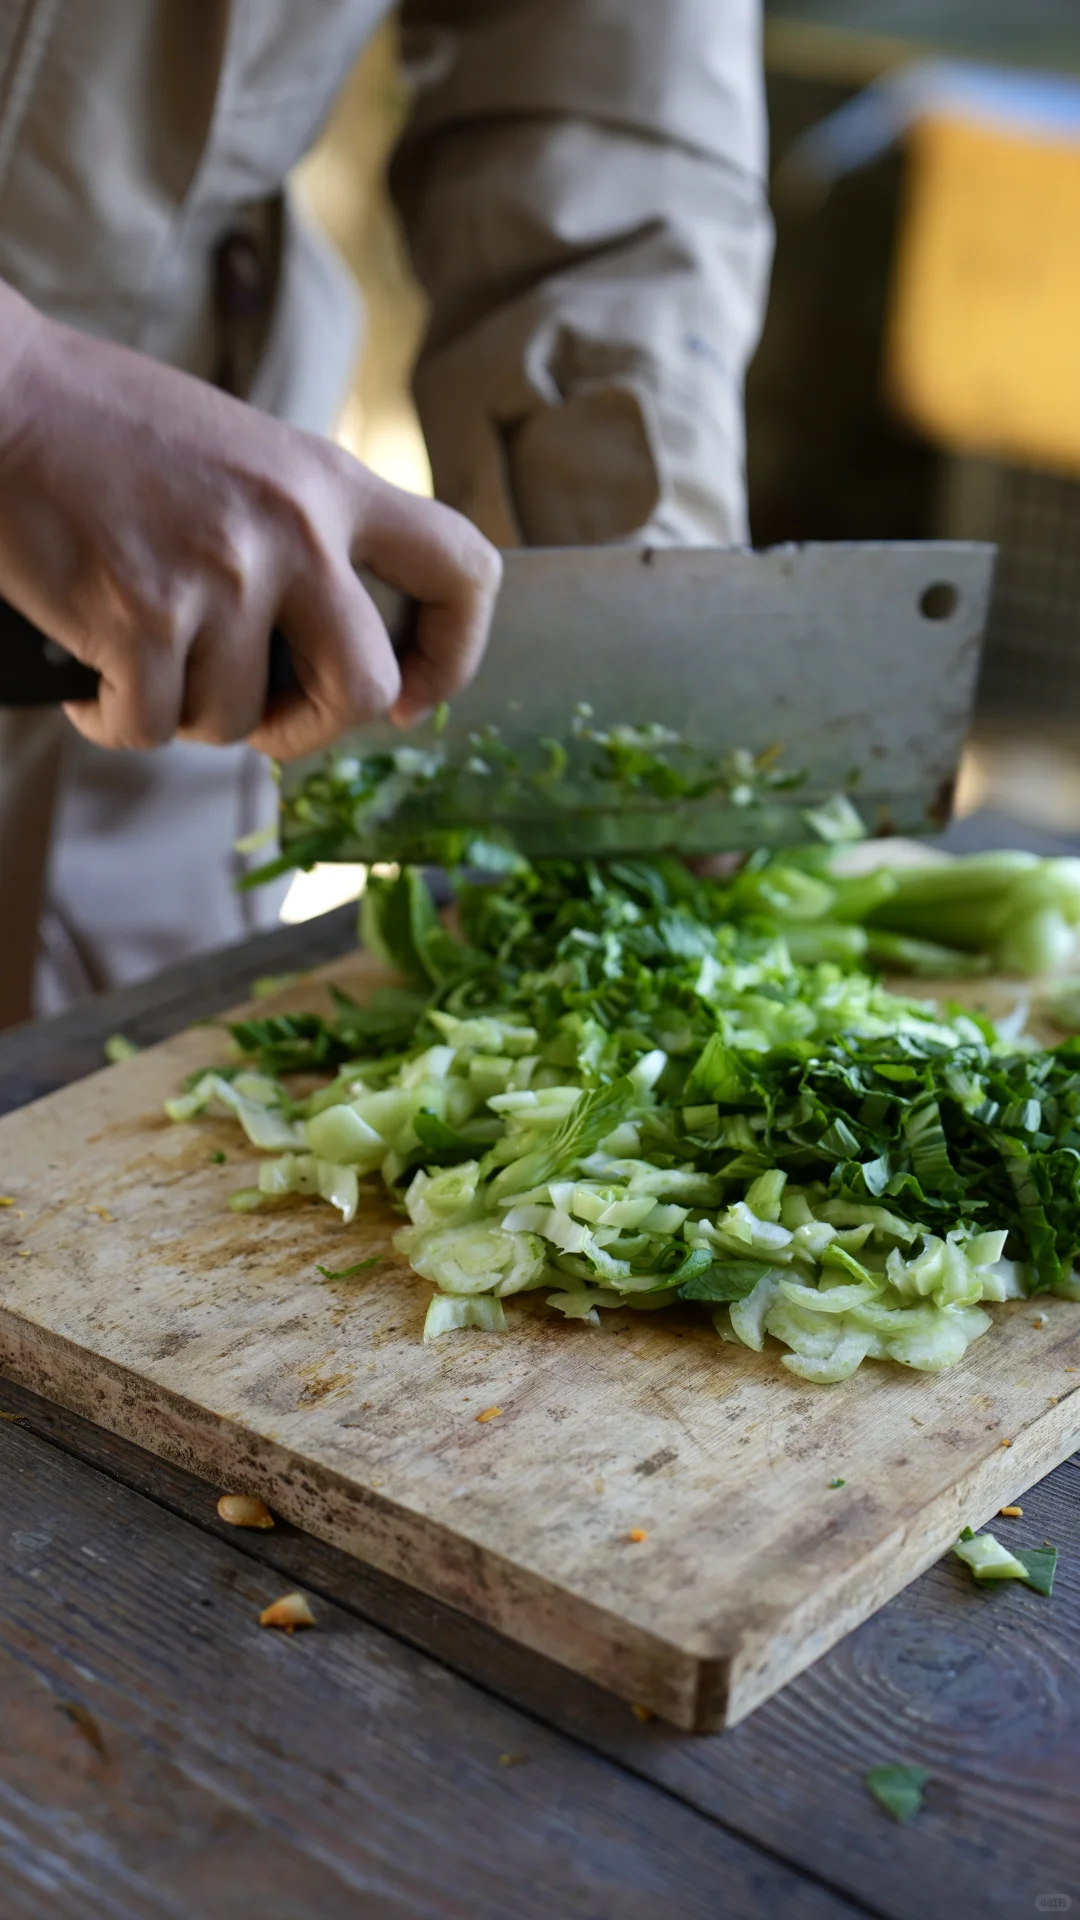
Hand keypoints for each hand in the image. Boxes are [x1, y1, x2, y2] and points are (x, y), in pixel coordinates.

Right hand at [0, 289, 500, 756]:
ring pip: (238, 721)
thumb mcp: (246, 456)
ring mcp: (220, 576)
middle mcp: (292, 530)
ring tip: (143, 659)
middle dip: (312, 729)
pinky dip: (114, 719)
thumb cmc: (111, 431)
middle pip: (364, 689)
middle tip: (266, 718)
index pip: (462, 570)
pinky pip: (150, 727)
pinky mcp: (142, 618)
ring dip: (186, 713)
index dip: (451, 652)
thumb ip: (304, 534)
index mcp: (329, 483)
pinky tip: (94, 676)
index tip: (412, 691)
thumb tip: (330, 646)